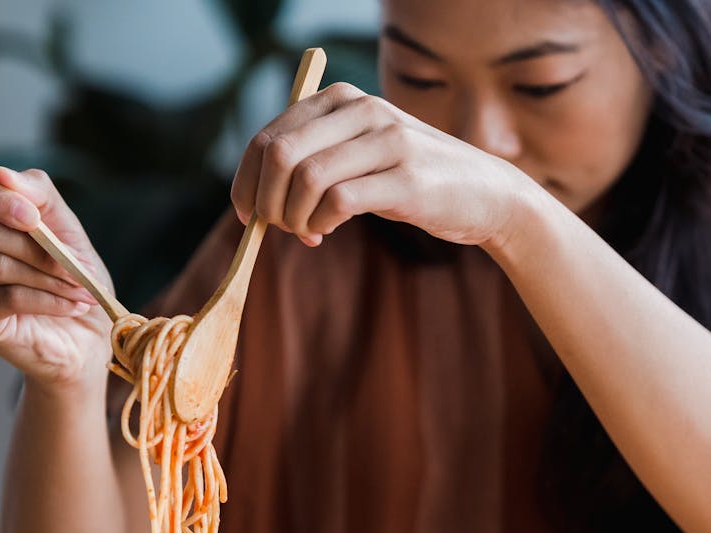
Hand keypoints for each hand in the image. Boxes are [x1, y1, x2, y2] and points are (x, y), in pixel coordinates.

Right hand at [0, 164, 113, 385]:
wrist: (84, 337)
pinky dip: (48, 300)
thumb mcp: (65, 228)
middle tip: (77, 268)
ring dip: (50, 277)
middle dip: (39, 248)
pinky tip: (72, 305)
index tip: (33, 218)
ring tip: (80, 290)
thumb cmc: (72, 278)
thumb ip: (38, 195)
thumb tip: (2, 174)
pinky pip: (7, 297)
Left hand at [231, 83, 528, 250]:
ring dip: (293, 218)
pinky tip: (326, 232)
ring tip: (307, 233)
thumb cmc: (412, 180)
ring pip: (305, 178)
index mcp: (341, 100)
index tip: (247, 214)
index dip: (246, 180)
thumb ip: (314, 164)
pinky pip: (339, 201)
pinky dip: (321, 223)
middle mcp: (361, 110)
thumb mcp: (359, 157)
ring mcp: (386, 142)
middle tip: (279, 228)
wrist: (485, 193)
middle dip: (266, 202)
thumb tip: (257, 199)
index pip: (269, 137)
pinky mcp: (406, 179)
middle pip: (280, 154)